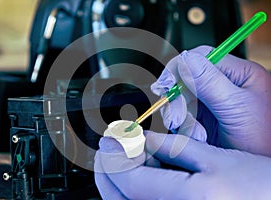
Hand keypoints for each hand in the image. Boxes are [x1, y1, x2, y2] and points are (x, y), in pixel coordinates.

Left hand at [95, 131, 270, 199]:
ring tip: (122, 157)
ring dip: (116, 180)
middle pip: (118, 197)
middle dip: (107, 169)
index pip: (127, 179)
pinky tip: (141, 174)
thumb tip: (143, 138)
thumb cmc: (258, 187)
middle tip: (109, 147)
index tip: (111, 138)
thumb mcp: (215, 160)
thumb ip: (174, 148)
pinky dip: (132, 191)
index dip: (114, 156)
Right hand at [151, 45, 270, 155]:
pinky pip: (184, 117)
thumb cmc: (264, 139)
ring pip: (183, 101)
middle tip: (175, 120)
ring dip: (183, 119)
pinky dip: (185, 129)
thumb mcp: (236, 107)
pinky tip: (197, 138)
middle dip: (178, 102)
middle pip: (187, 81)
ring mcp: (213, 103)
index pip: (201, 58)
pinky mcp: (205, 119)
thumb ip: (209, 82)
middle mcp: (223, 86)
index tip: (166, 84)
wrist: (266, 168)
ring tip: (196, 135)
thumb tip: (185, 59)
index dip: (179, 68)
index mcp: (238, 74)